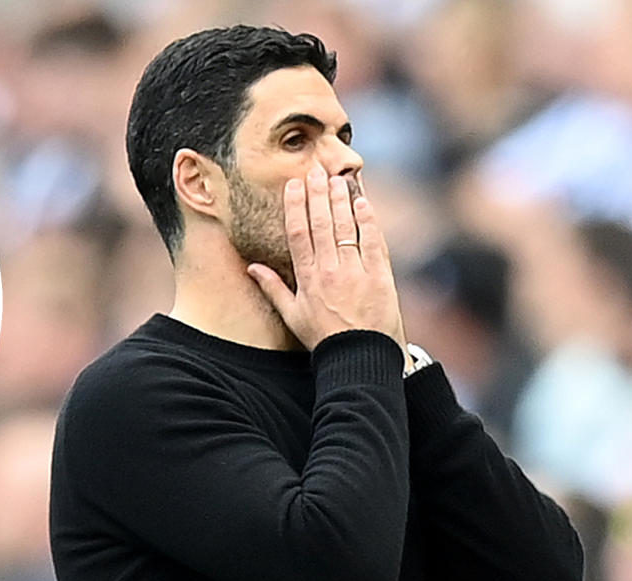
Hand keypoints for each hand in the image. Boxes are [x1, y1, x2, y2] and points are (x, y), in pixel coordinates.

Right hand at [247, 165, 406, 357]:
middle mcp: (330, 272)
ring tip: (337, 179)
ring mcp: (356, 272)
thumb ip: (273, 288)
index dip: (295, 207)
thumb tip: (252, 267)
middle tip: (315, 171)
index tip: (294, 186)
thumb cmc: (324, 338)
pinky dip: (368, 221)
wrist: (361, 358)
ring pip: (346, 228)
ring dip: (341, 201)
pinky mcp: (380, 276)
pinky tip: (362, 202)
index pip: (298, 235)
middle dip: (318, 195)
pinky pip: (373, 242)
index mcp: (308, 280)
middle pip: (322, 225)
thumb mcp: (292, 316)